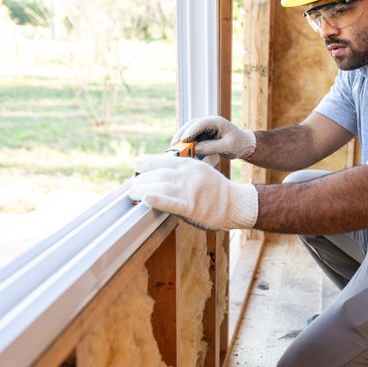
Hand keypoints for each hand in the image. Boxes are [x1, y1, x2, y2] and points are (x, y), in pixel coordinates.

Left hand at [129, 154, 257, 230]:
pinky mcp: (191, 206)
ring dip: (142, 189)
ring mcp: (189, 190)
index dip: (146, 164)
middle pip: (157, 174)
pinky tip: (146, 199)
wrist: (235, 203)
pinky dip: (157, 200)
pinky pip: (170, 203)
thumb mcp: (200, 171)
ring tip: (133, 194)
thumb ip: (182, 171)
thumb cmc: (215, 190)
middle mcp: (188, 175)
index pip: (161, 160)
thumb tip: (159, 174)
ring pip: (159, 186)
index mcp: (189, 164)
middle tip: (132, 186)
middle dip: (142, 180)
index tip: (137, 168)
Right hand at [171, 116, 255, 159]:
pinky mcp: (202, 135)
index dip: (190, 131)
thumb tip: (195, 149)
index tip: (183, 140)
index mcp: (216, 121)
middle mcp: (208, 123)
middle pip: (191, 126)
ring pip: (189, 132)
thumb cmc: (238, 144)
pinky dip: (185, 144)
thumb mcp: (227, 147)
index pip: (200, 123)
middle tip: (174, 146)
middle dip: (181, 135)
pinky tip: (180, 152)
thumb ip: (212, 147)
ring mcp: (204, 128)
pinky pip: (191, 138)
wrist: (244, 145)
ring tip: (173, 150)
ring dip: (181, 140)